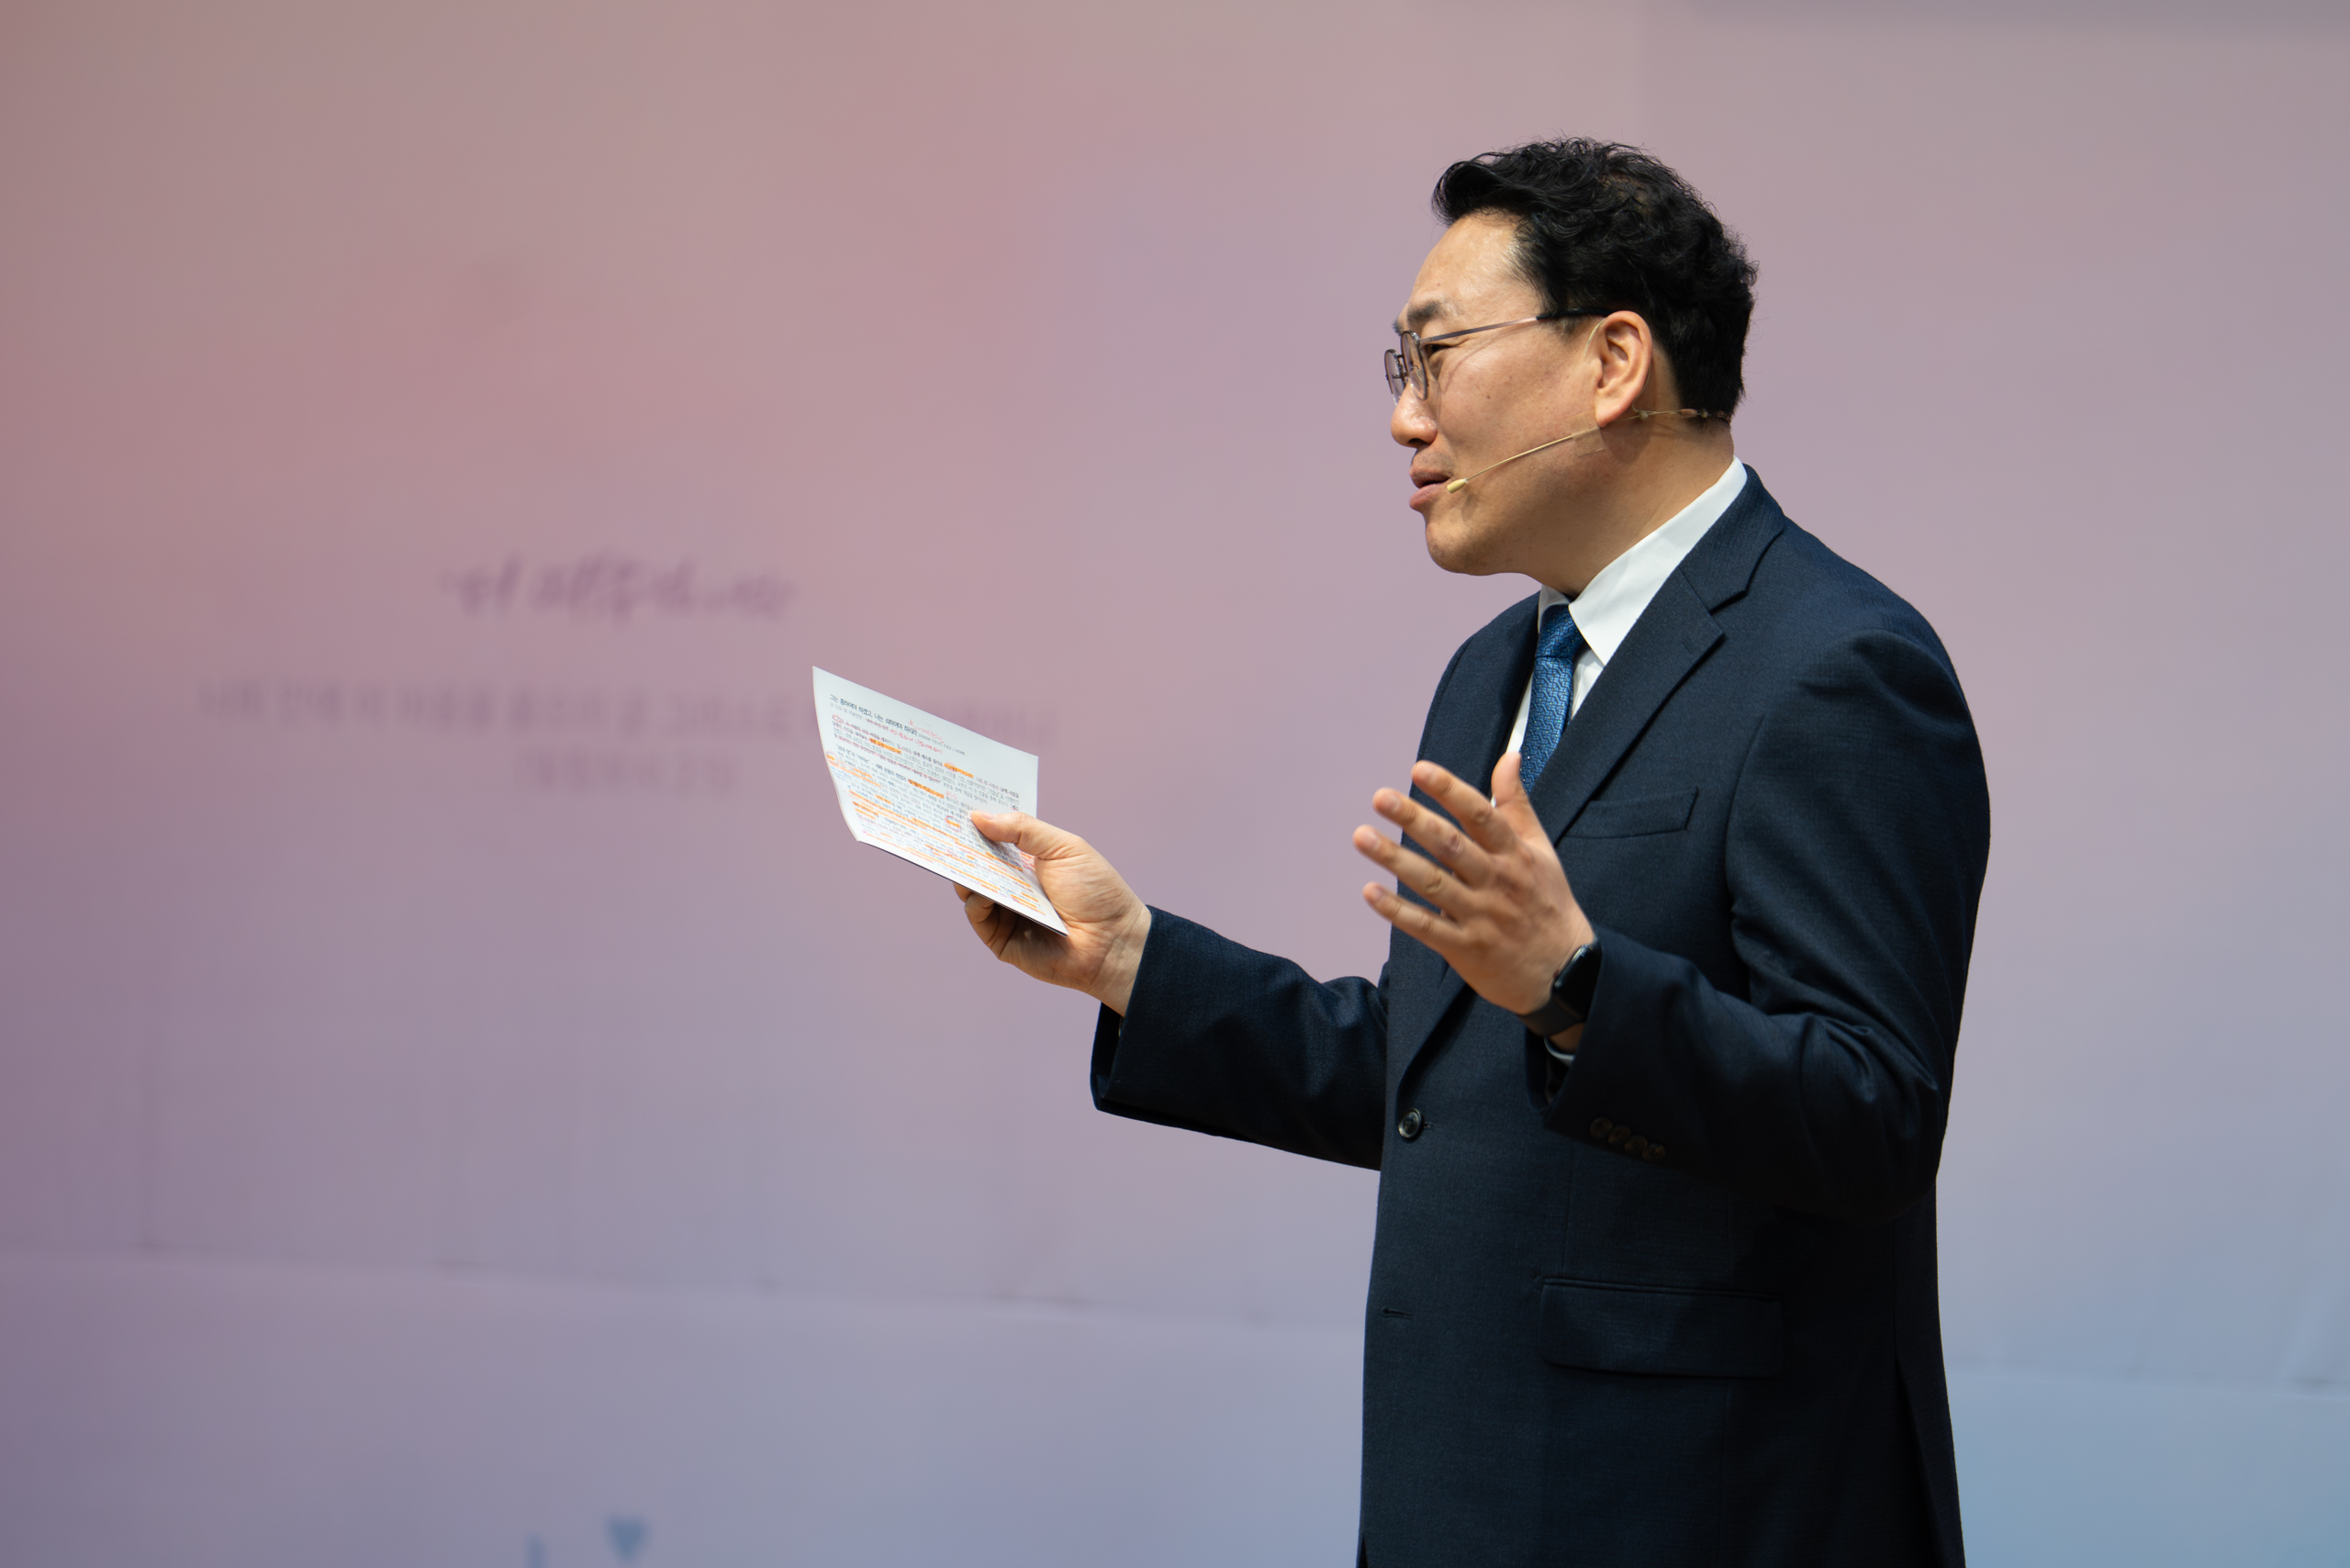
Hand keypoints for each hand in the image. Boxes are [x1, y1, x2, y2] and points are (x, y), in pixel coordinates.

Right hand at [958, 811, 1152, 1013]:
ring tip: (957, 856)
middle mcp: (1014, 885)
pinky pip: (979, 917)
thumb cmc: (1096, 891)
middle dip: (963, 845)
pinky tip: (980, 892)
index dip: (978, 823)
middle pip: (978, 862)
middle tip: (943, 826)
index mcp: (1028, 861)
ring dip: (965, 872)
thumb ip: (1023, 829)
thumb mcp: (1063, 848)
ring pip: (972, 889)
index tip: (956, 803)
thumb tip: (979, 816)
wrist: (1114, 940)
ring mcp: (1006, 912)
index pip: (995, 838)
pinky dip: (975, 902)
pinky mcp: (1002, 939)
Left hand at [1352, 753, 1594, 1035]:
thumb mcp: (1541, 850)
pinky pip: (1426, 927)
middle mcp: (1497, 882)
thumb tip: (1509, 757)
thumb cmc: (1548, 904)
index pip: (1480, 815)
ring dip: (1395, 859)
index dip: (1450, 790)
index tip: (1420, 769)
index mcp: (1514, 854)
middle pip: (1452, 845)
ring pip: (1433, 883)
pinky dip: (1398, 911)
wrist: (1566, 973)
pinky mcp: (1465, 948)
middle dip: (1415, 819)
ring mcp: (1480, 916)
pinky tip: (1371, 892)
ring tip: (1362, 837)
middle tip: (1381, 797)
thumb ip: (1517, 804)